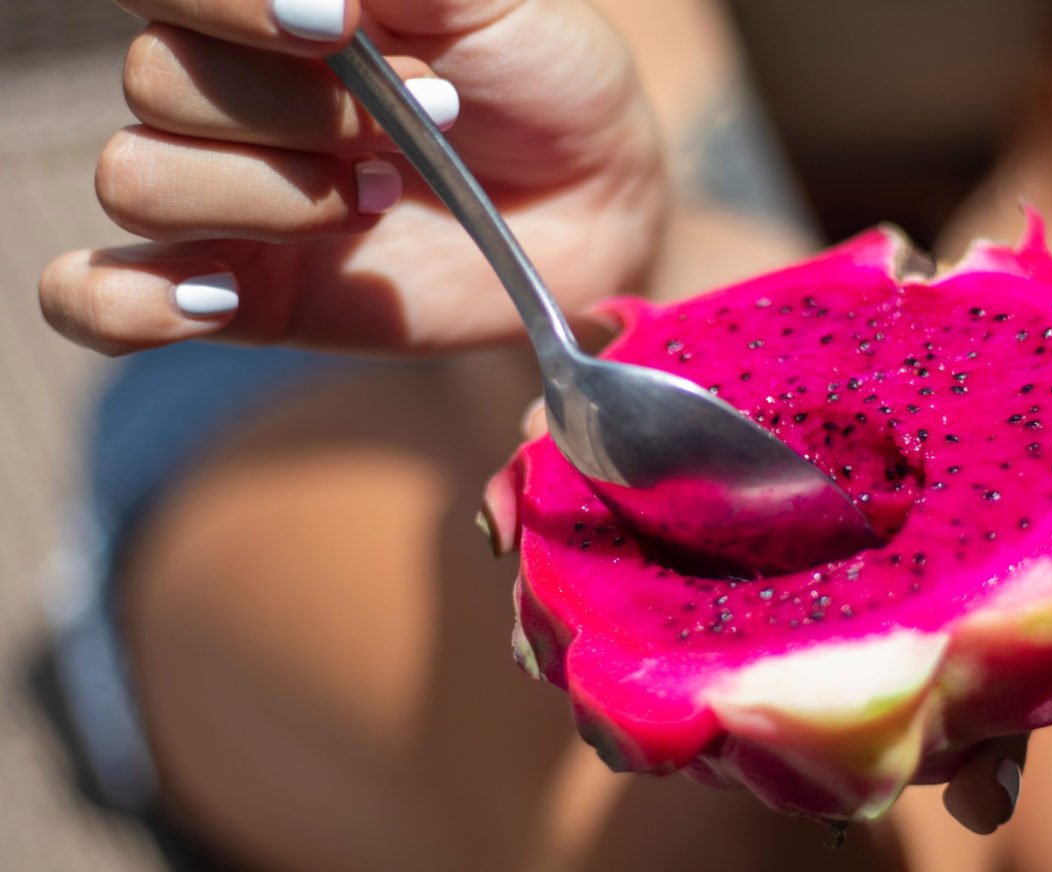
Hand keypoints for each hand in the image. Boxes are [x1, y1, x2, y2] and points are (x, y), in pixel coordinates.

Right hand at [39, 0, 665, 354]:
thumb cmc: (539, 73)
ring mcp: (224, 197)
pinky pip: (98, 302)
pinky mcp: (238, 295)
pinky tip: (224, 293)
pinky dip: (132, 302)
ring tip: (382, 197)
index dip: (226, 4)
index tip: (340, 25)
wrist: (595, 197)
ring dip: (272, 194)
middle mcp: (225, 91)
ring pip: (137, 179)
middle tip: (426, 120)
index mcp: (264, 6)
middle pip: (156, 82)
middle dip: (300, 110)